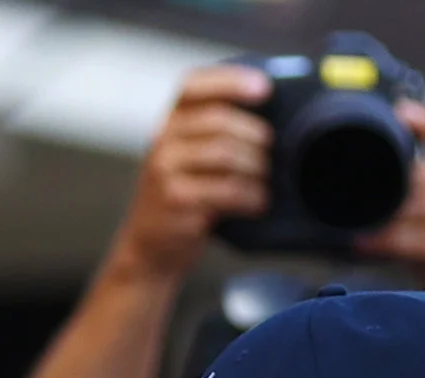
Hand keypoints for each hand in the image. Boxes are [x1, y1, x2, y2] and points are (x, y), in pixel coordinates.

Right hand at [112, 64, 272, 279]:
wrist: (150, 249)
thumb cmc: (184, 202)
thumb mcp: (190, 162)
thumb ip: (216, 139)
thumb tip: (273, 126)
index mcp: (170, 124)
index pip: (194, 86)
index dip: (230, 81)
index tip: (264, 87)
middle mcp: (163, 140)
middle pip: (218, 120)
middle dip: (256, 134)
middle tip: (274, 150)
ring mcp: (166, 170)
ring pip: (224, 154)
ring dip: (257, 167)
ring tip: (267, 181)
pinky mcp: (176, 200)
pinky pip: (225, 190)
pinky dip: (251, 196)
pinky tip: (258, 203)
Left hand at [355, 103, 424, 315]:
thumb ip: (421, 206)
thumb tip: (372, 199)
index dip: (422, 121)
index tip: (398, 109)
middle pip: (421, 173)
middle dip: (383, 179)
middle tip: (342, 181)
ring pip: (417, 203)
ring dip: (379, 212)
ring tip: (347, 218)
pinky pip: (418, 238)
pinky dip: (387, 241)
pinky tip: (364, 245)